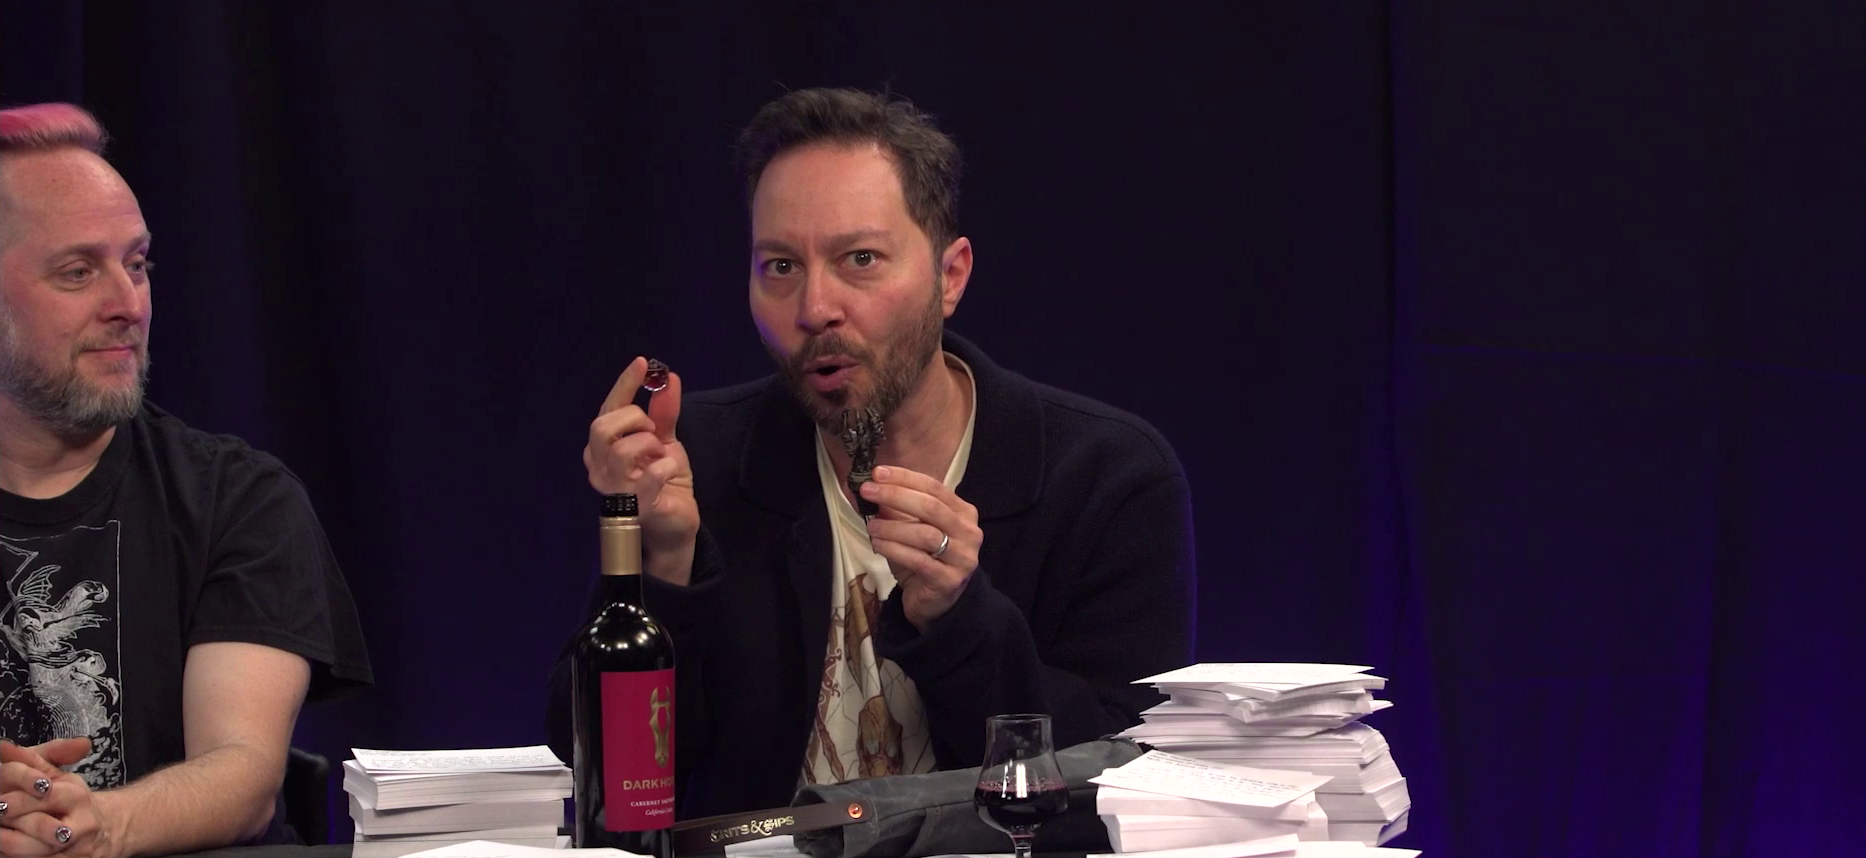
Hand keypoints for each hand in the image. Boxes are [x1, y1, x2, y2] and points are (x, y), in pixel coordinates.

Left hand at [0, 738, 105, 857]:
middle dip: (12, 824)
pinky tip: (8, 850)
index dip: (19, 799)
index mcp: (76, 795)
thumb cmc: (69, 800)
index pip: (45, 795)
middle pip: (41, 826)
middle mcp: (82, 823)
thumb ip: (30, 760)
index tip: (0, 801)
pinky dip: (18, 857)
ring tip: (0, 835)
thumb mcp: (55, 775)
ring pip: (38, 852)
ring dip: (11, 844)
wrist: (104, 831)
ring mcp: (78, 849)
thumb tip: (2, 745)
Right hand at [584, 356, 699, 583]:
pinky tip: (668, 471)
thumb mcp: (666, 442)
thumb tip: (668, 378)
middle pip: (602, 427)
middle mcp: (599, 468)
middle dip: (634, 419)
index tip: (643, 363)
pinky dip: (663, 467)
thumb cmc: (664, 483)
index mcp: (603, 449)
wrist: (677, 525)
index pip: (607, 410)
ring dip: (650, 445)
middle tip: (653, 431)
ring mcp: (614, 491)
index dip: (624, 385)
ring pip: (622, 450)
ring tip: (661, 457)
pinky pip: (647, 477)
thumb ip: (664, 413)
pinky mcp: (635, 509)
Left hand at [861, 465, 982, 630]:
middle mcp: (969, 533)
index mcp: (964, 513)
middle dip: (895, 495)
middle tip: (868, 491)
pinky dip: (894, 549)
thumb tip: (874, 487)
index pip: (934, 487)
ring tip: (871, 526)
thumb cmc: (925, 559)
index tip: (877, 473)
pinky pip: (918, 560)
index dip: (905, 478)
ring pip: (925, 534)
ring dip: (892, 527)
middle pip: (931, 507)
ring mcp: (962, 558)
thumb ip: (900, 510)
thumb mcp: (914, 529)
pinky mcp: (949, 580)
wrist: (939, 603)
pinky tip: (878, 545)